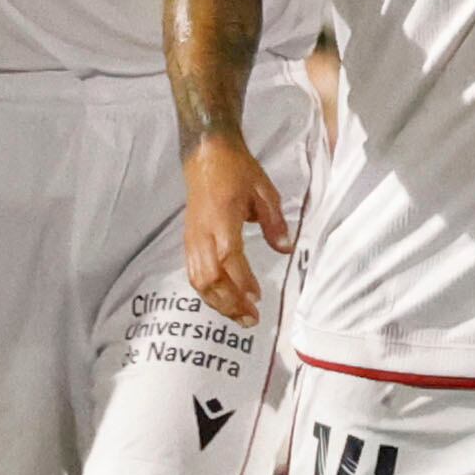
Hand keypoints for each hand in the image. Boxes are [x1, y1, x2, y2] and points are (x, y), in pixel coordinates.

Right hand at [181, 131, 292, 327]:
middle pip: (210, 277)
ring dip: (218, 302)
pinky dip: (208, 292)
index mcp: (222, 218)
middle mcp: (203, 232)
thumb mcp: (264, 190)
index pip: (229, 256)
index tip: (257, 298)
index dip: (241, 280)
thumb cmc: (236, 170)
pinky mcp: (189, 240)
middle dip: (229, 302)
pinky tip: (223, 301)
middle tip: (252, 319)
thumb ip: (275, 221)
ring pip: (198, 279)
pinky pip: (193, 273)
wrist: (205, 154)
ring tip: (239, 316)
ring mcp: (192, 238)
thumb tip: (286, 249)